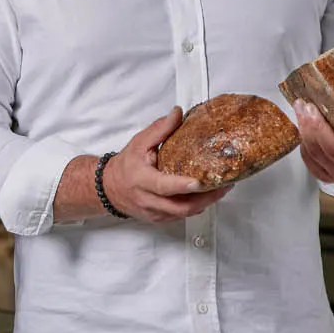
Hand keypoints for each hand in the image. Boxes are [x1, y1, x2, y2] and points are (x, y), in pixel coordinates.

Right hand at [100, 107, 230, 222]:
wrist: (109, 187)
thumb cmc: (125, 166)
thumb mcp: (139, 143)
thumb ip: (159, 129)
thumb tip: (178, 114)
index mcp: (142, 180)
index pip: (163, 186)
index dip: (182, 186)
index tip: (199, 182)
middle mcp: (148, 200)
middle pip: (180, 206)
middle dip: (206, 198)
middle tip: (224, 186)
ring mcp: (155, 213)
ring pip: (184, 214)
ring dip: (205, 203)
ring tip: (222, 189)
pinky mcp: (160, 219)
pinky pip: (182, 216)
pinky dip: (197, 207)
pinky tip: (207, 196)